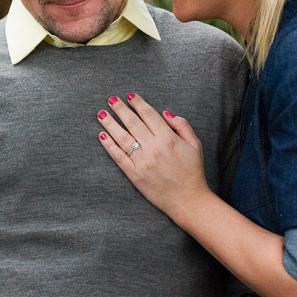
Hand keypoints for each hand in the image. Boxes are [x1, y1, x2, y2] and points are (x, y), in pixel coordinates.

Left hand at [97, 93, 211, 220]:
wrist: (188, 200)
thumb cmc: (192, 172)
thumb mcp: (195, 145)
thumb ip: (182, 125)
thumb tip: (164, 113)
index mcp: (168, 138)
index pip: (148, 114)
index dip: (138, 103)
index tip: (129, 96)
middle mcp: (153, 148)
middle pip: (132, 122)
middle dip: (120, 109)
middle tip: (111, 99)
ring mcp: (142, 162)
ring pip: (122, 137)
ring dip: (110, 123)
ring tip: (101, 114)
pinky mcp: (134, 175)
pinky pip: (118, 157)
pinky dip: (109, 146)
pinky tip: (102, 136)